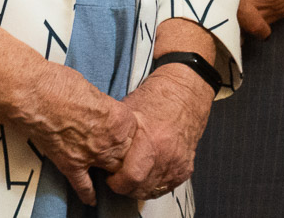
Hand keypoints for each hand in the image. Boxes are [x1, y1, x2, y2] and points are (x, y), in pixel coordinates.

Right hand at [16, 64, 138, 204]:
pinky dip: (88, 194)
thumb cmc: (60, 84)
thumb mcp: (94, 91)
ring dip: (112, 171)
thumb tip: (103, 114)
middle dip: (124, 154)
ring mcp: (91, 155)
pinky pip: (84, 185)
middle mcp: (110, 141)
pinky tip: (92, 200)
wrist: (34, 94)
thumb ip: (105, 109)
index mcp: (120, 119)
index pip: (135, 134)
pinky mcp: (70, 165)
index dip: (129, 134)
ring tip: (112, 173)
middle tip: (118, 151)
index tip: (123, 134)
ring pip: (112, 172)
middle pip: (127, 155)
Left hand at [105, 65, 213, 198]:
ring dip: (138, 188)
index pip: (131, 178)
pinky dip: (153, 185)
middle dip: (124, 187)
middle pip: (140, 189)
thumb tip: (96, 151)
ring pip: (151, 191)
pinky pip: (165, 188)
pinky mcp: (185, 168)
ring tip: (129, 175)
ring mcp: (178, 164)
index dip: (116, 182)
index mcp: (150, 140)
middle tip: (117, 177)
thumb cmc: (156, 97)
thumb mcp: (128, 111)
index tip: (109, 176)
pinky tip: (145, 174)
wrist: (186, 93)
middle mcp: (166, 155)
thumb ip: (115, 135)